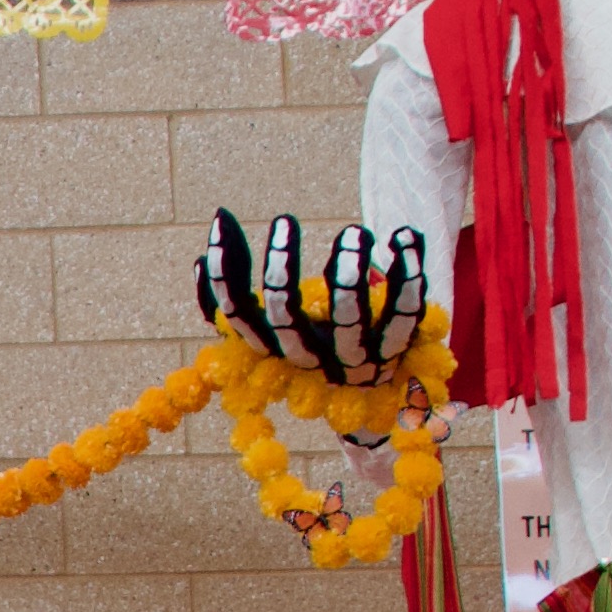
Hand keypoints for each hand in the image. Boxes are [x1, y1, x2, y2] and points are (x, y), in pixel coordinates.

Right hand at [199, 210, 428, 387]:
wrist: (370, 391)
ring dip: (349, 273)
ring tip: (353, 232)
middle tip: (283, 222)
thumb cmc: (313, 341)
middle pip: (285, 317)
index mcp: (272, 349)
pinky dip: (407, 274)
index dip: (225, 271)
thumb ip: (236, 292)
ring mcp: (351, 358)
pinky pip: (403, 315)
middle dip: (281, 269)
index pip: (236, 313)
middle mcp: (307, 357)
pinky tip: (404, 236)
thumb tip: (204, 254)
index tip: (224, 220)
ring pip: (348, 319)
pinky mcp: (394, 352)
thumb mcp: (270, 323)